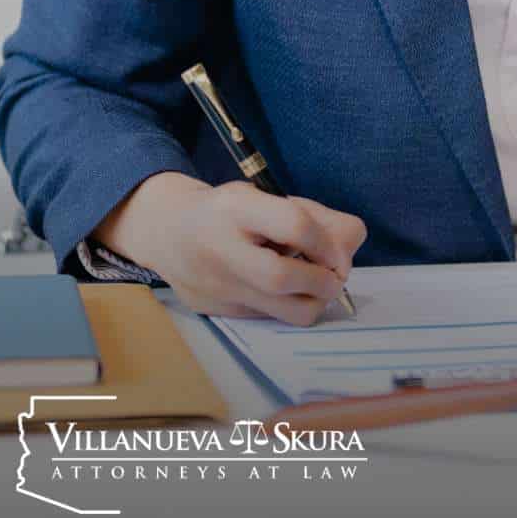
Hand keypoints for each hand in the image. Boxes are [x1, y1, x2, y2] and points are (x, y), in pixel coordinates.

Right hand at [94, 172, 367, 325]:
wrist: (168, 232)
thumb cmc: (234, 213)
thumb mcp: (272, 199)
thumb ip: (318, 219)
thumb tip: (348, 254)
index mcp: (236, 208)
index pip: (295, 226)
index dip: (328, 244)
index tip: (337, 254)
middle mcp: (220, 248)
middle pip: (283, 277)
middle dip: (323, 282)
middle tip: (333, 278)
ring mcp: (216, 285)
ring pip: (285, 311)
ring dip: (315, 302)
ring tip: (313, 287)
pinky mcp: (216, 311)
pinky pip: (270, 318)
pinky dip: (289, 306)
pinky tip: (281, 290)